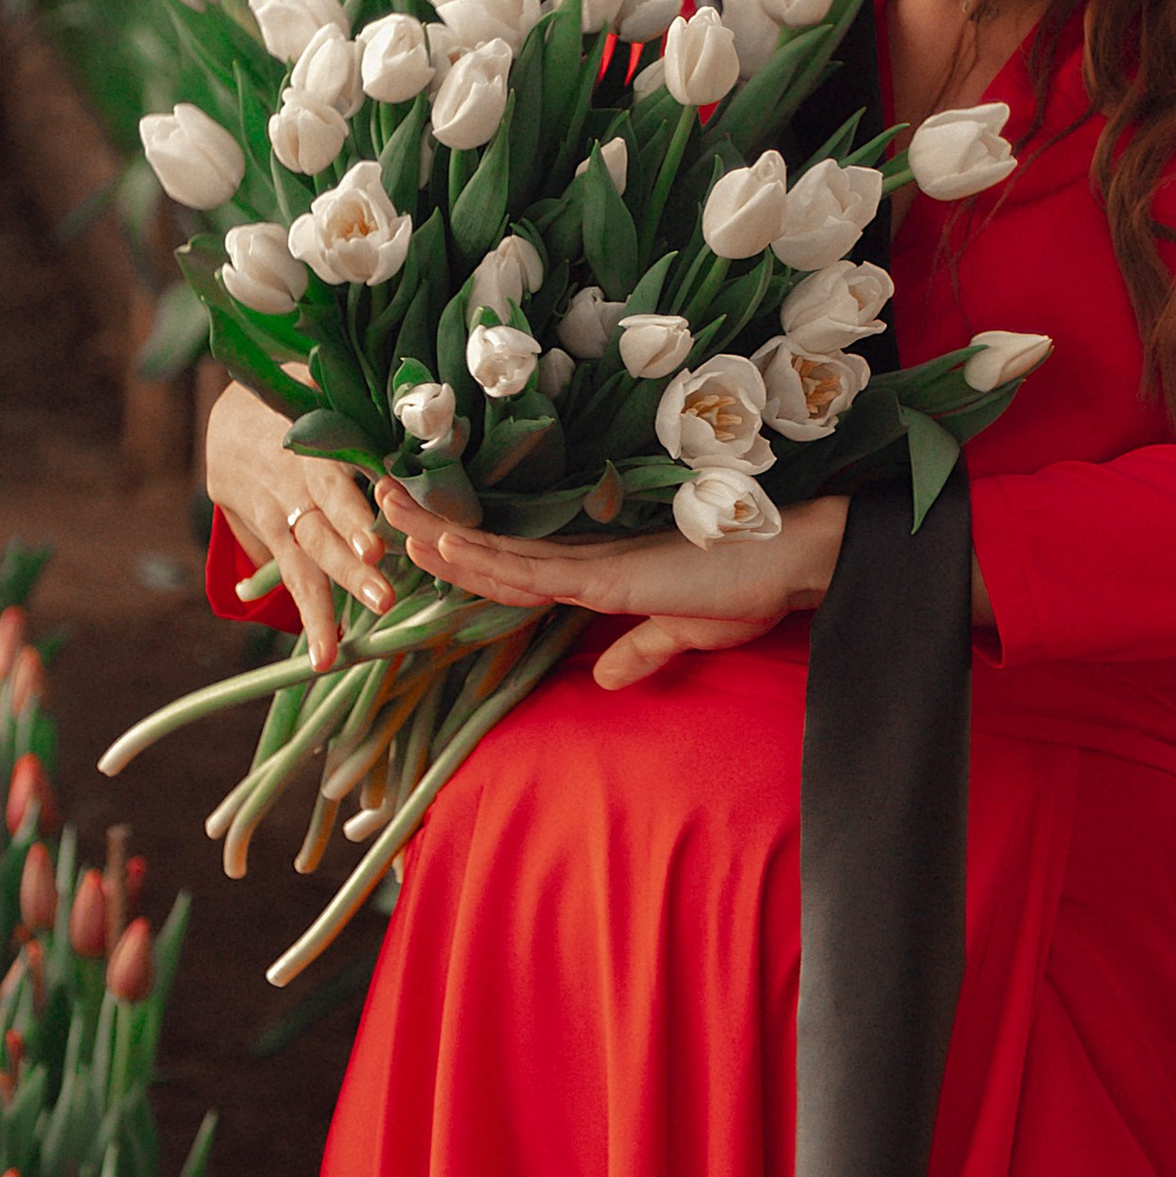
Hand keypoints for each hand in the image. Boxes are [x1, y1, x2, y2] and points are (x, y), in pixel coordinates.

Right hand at [203, 381, 392, 669]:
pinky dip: (308, 615)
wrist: (227, 417)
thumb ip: (369, 412)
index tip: (375, 543)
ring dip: (321, 607)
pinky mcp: (265, 535)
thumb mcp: (323, 392)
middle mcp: (289, 482)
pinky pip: (290, 576)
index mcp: (309, 444)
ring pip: (300, 561)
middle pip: (318, 529)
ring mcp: (274, 512)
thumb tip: (441, 420)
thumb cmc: (300, 403)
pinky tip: (321, 656)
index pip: (331, 481)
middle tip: (383, 598)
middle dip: (348, 566)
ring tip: (332, 651)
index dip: (350, 511)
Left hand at [376, 482, 849, 691]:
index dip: (463, 551)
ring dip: (439, 535)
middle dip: (431, 525)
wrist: (798, 558)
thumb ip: (642, 650)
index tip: (416, 533)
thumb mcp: (686, 629)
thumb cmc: (752, 585)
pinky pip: (536, 570)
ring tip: (386, 511)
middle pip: (492, 547)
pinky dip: (487, 560)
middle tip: (377, 497)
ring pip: (499, 552)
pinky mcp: (613, 575)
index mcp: (599, 573)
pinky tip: (445, 547)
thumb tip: (607, 679)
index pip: (513, 565)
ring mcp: (597, 563)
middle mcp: (588, 560)